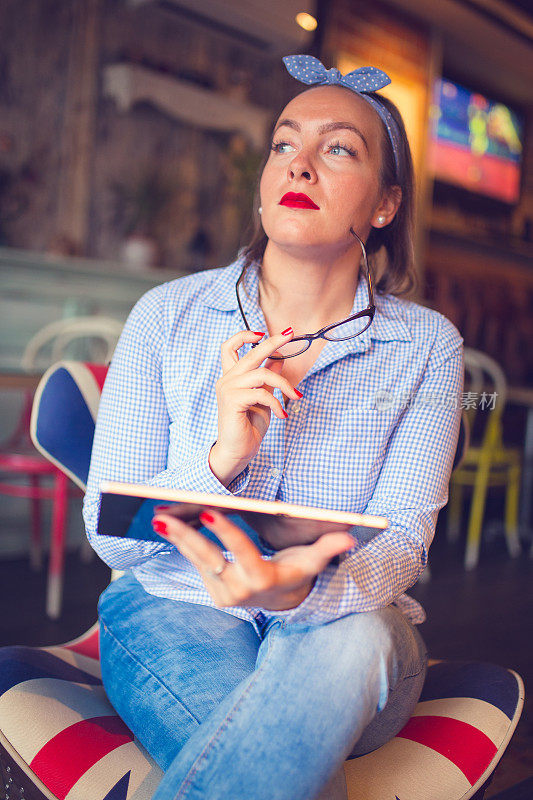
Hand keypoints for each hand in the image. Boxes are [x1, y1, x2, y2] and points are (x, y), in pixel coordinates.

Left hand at [152, 509, 354, 610]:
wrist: (283, 602)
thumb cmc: (297, 573)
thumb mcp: (311, 563)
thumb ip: (328, 549)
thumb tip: (349, 537)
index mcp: (262, 579)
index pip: (240, 551)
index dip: (223, 532)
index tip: (206, 512)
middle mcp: (239, 591)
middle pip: (207, 558)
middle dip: (183, 536)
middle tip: (162, 516)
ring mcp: (223, 594)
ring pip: (196, 561)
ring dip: (176, 539)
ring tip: (157, 517)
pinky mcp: (213, 592)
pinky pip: (195, 565)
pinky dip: (181, 545)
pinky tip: (167, 526)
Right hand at [209, 328, 301, 485]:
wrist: (239, 451)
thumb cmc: (249, 426)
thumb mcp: (264, 397)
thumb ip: (268, 378)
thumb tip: (279, 360)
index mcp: (231, 377)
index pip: (229, 347)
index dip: (245, 336)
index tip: (263, 333)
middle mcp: (227, 380)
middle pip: (250, 353)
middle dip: (272, 342)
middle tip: (290, 335)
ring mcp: (227, 389)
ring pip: (262, 374)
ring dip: (284, 385)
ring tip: (295, 397)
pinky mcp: (232, 400)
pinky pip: (262, 393)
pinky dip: (276, 403)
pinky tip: (281, 415)